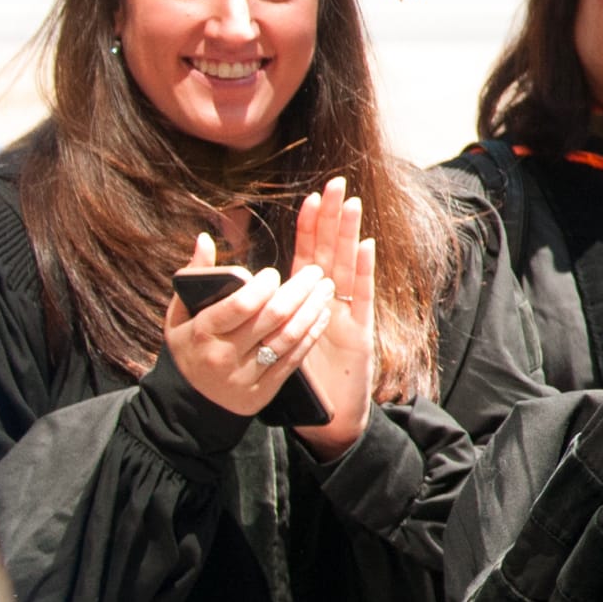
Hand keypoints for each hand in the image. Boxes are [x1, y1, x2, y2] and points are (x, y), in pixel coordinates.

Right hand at [162, 235, 333, 425]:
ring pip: (288, 337)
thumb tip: (205, 238)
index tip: (274, 273)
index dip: (262, 286)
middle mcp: (224, 355)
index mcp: (202, 333)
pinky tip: (322, 314)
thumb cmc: (189, 347)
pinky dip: (312, 333)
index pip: (240, 305)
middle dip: (299, 290)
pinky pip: (294, 358)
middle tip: (316, 272)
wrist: (189, 404)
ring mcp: (246, 375)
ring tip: (326, 288)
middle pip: (271, 317)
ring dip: (312, 309)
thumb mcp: (179, 315)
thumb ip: (194, 277)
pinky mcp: (264, 389)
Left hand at [285, 178, 378, 457]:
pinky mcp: (359, 333)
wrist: (328, 418)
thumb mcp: (274, 342)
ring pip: (347, 267)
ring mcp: (347, 315)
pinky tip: (365, 247)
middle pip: (332, 252)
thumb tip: (237, 285)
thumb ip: (261, 316)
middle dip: (333, 218)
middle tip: (336, 183)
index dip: (310, 227)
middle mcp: (331, 303)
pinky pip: (360, 297)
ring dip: (350, 234)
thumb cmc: (302, 381)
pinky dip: (364, 272)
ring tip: (351, 204)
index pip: (309, 256)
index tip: (309, 196)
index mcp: (308, 303)